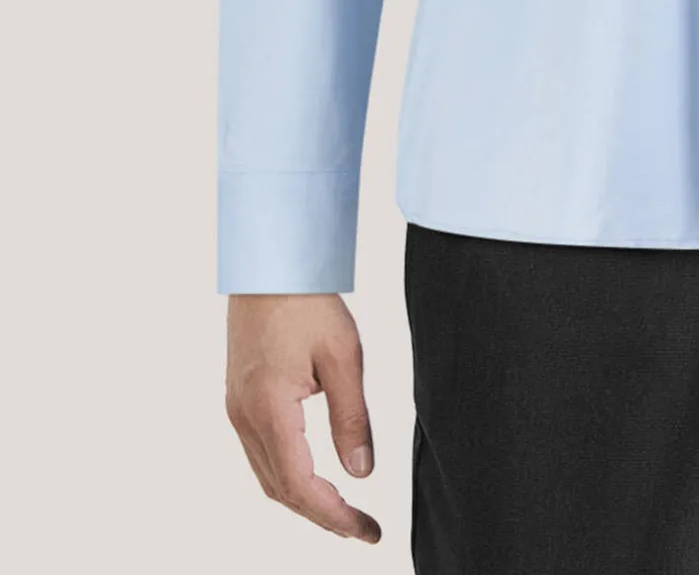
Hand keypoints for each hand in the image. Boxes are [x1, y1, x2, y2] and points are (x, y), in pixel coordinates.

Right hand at [225, 292, 380, 541]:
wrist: (269, 262)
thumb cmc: (307, 300)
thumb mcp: (343, 356)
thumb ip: (352, 418)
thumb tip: (362, 473)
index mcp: (268, 409)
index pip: (300, 487)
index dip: (334, 516)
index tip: (367, 531)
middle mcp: (243, 416)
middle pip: (280, 490)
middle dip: (321, 516)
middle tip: (361, 528)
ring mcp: (236, 408)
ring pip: (267, 475)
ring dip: (303, 499)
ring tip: (343, 510)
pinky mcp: (239, 398)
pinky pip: (261, 453)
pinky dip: (288, 475)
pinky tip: (314, 476)